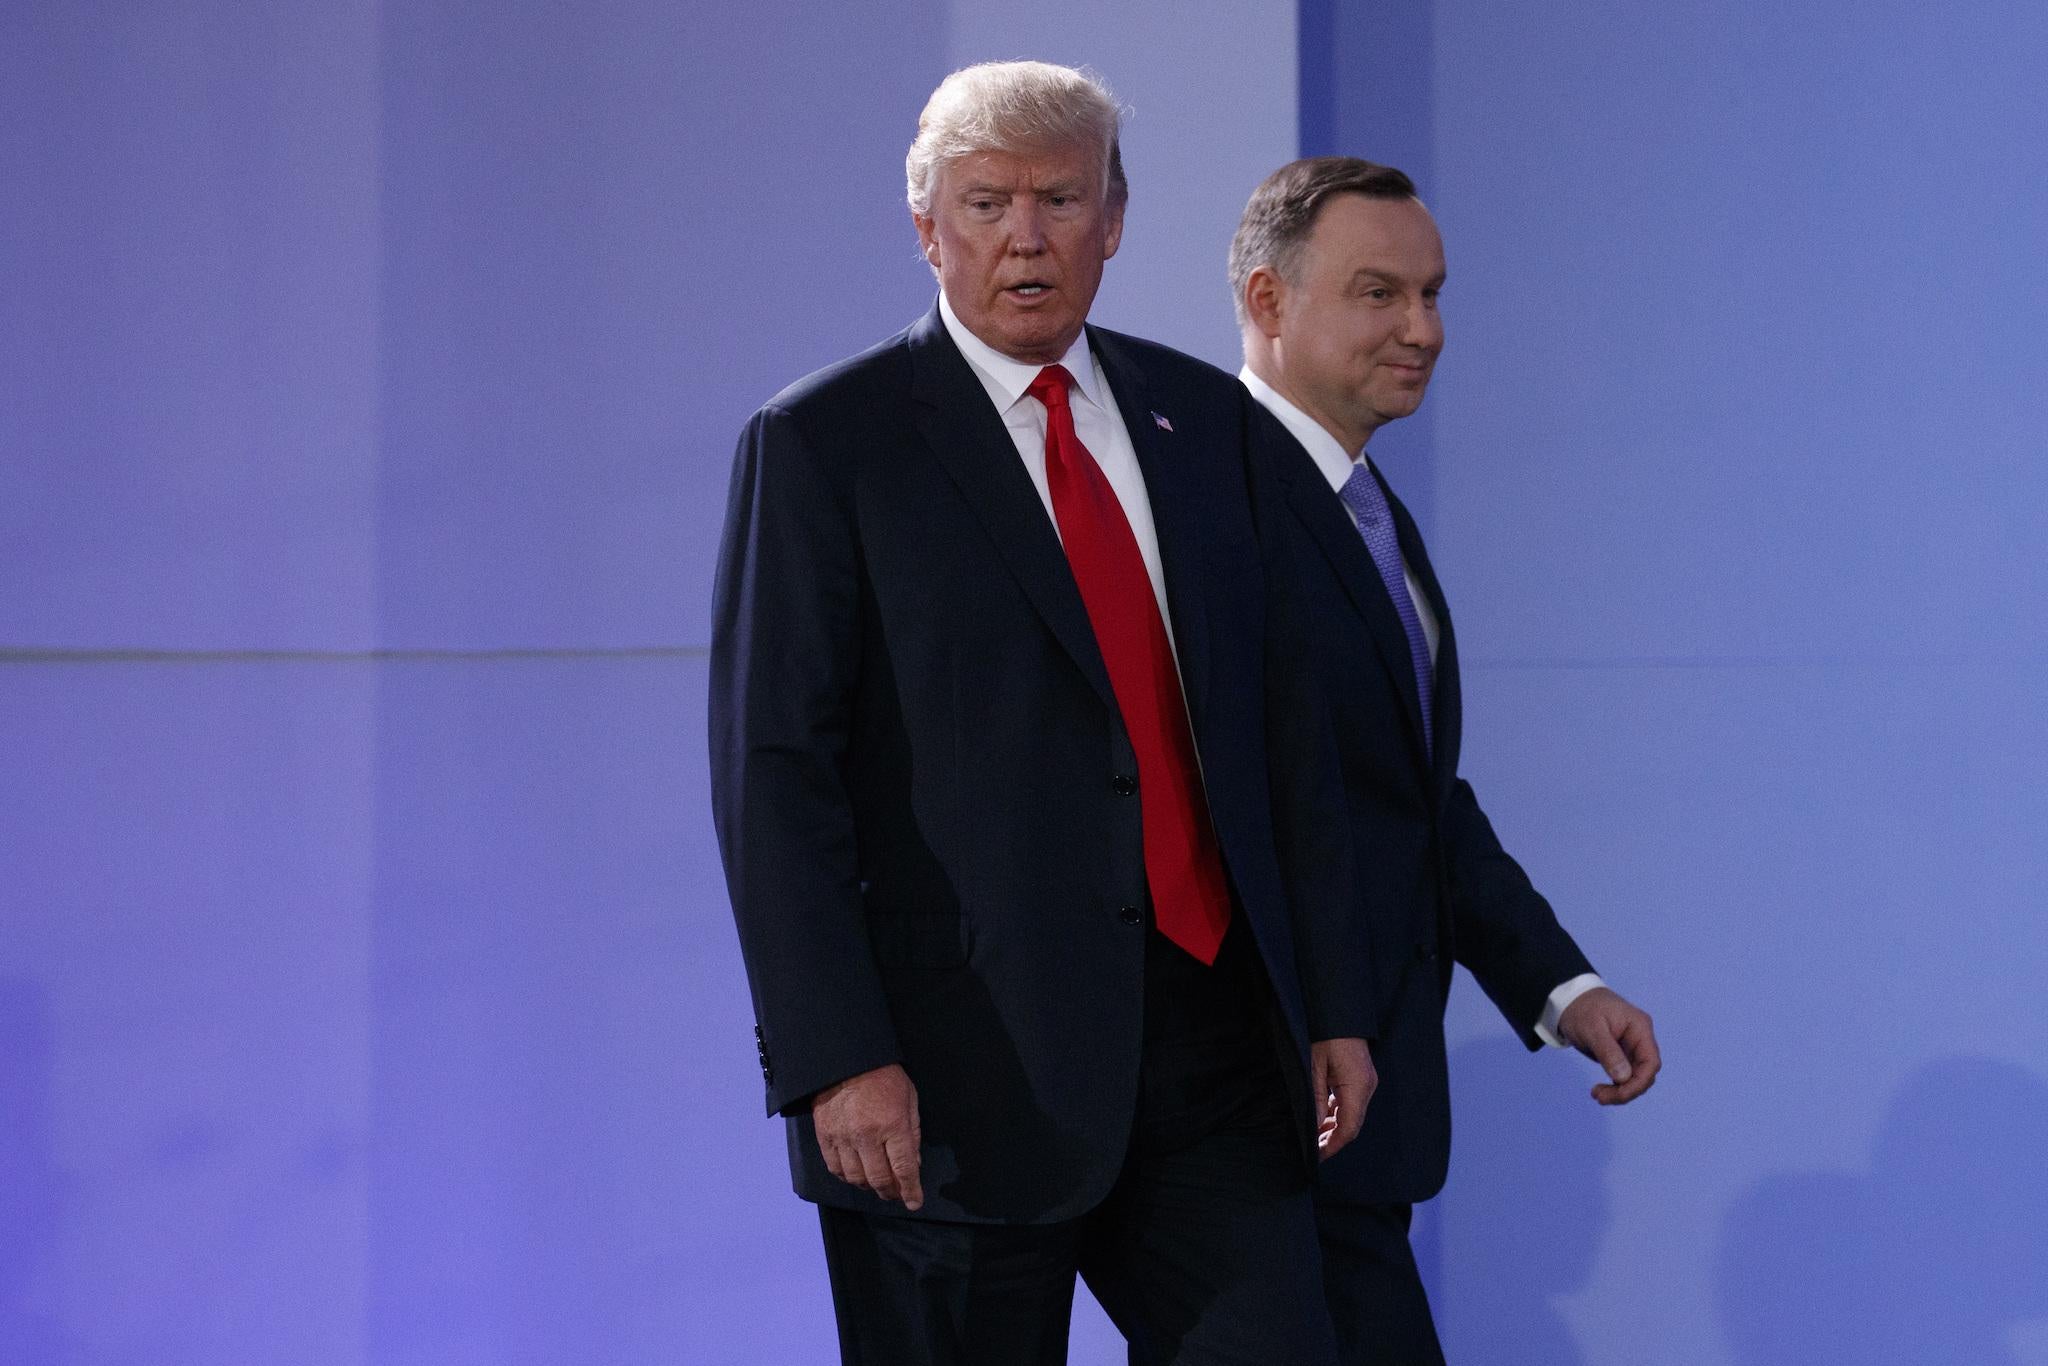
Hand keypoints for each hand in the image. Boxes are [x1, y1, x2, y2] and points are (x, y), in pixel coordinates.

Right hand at [811, 1063, 923, 1209]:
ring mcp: (843, 1137)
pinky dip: (846, 1177)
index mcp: (893, 1125)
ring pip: (856, 1178)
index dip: (910, 1190)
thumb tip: (913, 1165)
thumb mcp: (909, 1099)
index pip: (903, 1169)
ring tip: (876, 1184)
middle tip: (895, 1194)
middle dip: (890, 1192)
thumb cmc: (883, 1077)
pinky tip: (855, 1174)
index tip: (914, 1202)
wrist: (846, 1060)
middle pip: (879, 1179)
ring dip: (868, 1187)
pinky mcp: (825, 1136)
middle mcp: (867, 1136)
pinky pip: (835, 1168)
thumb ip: (912, 1133)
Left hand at [1310, 1036, 1374, 1159]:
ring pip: (1352, 1114)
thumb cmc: (1325, 1036)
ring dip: (1334, 1127)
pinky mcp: (1362, 1077)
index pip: (1348, 1128)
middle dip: (1333, 1139)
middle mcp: (1367, 1087)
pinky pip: (1352, 1102)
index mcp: (1357, 1087)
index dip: (1333, 1145)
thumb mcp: (1314, 1068)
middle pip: (1352, 1124)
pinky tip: (1323, 1118)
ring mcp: (1366, 1082)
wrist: (1338, 1012)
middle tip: (1314, 1150)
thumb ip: (1316, 1101)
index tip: (1318, 1156)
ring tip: (1315, 1136)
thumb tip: (1316, 1128)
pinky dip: (1338, 1113)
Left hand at [1556, 987, 1660, 1104]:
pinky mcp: (1621, 1054)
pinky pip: (1625, 1075)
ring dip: (1620, 1091)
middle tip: (1599, 1097)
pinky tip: (1600, 1091)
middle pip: (1644, 1073)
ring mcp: (1631, 1047)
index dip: (1639, 1082)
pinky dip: (1615, 1086)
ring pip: (1635, 1078)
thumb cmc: (1582, 1008)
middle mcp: (1640, 1039)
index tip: (1619, 1094)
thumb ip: (1608, 1052)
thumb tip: (1624, 1078)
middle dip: (1626, 1090)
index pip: (1651, 1062)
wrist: (1570, 1000)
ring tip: (1597, 1095)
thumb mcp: (1592, 1029)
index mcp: (1640, 1028)